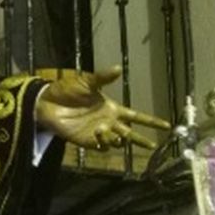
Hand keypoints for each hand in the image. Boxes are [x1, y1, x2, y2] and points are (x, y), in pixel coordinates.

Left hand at [34, 66, 169, 150]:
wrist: (48, 102)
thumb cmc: (67, 90)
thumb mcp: (87, 81)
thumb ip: (103, 78)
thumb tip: (118, 68)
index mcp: (112, 108)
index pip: (137, 116)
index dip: (151, 121)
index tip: (167, 125)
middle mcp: (109, 122)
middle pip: (131, 134)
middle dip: (142, 140)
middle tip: (153, 145)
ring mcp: (99, 133)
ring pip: (118, 141)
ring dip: (117, 137)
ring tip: (104, 127)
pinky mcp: (88, 141)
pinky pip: (102, 146)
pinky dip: (104, 141)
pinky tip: (99, 132)